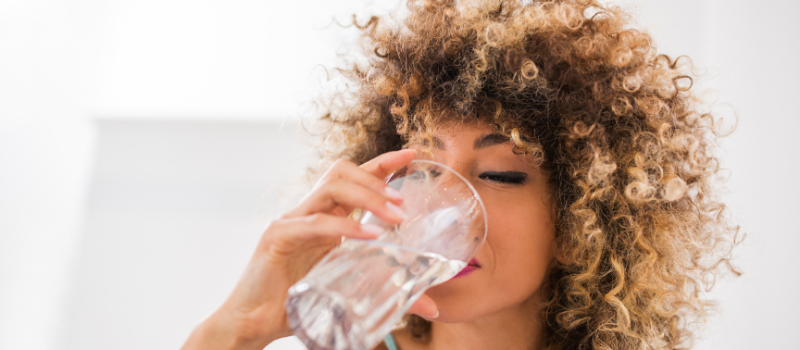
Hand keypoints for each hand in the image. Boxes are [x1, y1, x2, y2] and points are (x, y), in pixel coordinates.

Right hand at [181, 149, 438, 349]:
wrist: (254, 323)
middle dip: (377, 179)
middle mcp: (308, 212)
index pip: (354, 178)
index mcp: (324, 217)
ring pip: (330, 188)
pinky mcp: (277, 237)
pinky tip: (369, 236)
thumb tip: (432, 306)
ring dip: (367, 196)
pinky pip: (315, 223)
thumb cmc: (299, 305)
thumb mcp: (350, 292)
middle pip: (342, 172)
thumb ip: (389, 292)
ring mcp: (291, 221)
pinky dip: (345, 227)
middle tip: (404, 202)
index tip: (412, 154)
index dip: (383, 162)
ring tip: (394, 216)